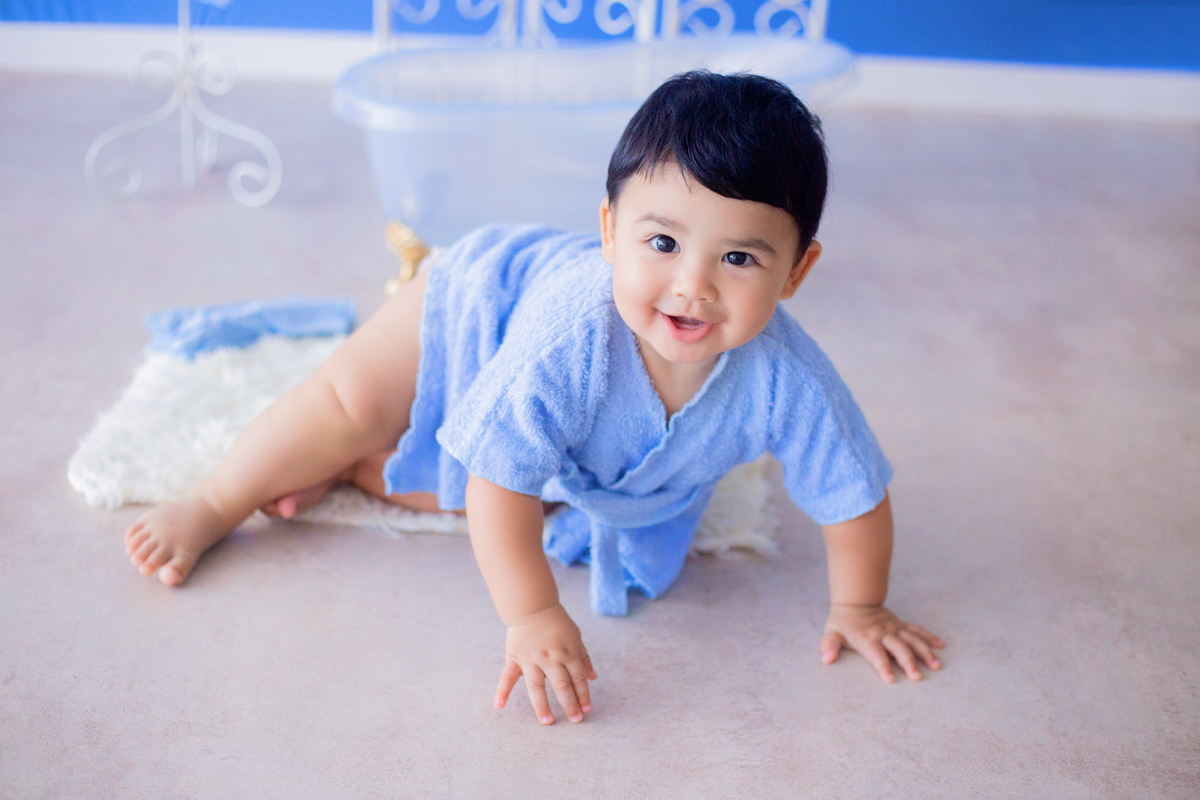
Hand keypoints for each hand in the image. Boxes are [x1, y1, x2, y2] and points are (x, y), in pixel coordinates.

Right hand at [495, 603, 596, 724]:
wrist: (533, 606)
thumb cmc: (557, 622)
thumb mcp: (575, 636)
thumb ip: (583, 657)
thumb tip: (594, 677)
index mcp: (567, 652)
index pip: (577, 678)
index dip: (583, 694)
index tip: (587, 710)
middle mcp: (550, 658)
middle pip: (561, 684)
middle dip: (569, 703)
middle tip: (575, 721)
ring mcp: (531, 659)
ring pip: (537, 686)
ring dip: (542, 705)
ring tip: (547, 721)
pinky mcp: (515, 658)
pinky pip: (507, 676)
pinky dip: (502, 691)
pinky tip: (499, 706)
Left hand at [821, 604, 943, 682]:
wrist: (856, 601)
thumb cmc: (843, 622)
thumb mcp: (832, 632)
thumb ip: (829, 645)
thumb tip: (826, 659)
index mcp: (866, 639)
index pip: (875, 654)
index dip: (882, 665)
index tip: (890, 679)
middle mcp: (883, 634)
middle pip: (898, 648)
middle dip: (908, 662)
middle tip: (918, 677)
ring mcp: (895, 629)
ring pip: (912, 640)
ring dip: (924, 652)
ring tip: (936, 666)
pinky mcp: (901, 625)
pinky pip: (917, 630)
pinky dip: (929, 637)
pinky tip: (941, 645)